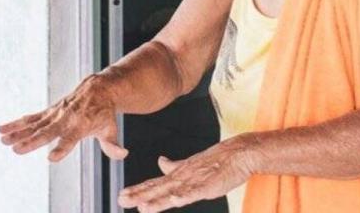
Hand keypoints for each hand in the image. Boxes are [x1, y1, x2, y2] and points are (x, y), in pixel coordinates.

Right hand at [0, 74, 127, 161]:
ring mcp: (55, 114)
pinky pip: (31, 118)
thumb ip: (112, 144)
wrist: (99, 87)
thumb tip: (122, 154)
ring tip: (2, 139)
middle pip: (46, 133)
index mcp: (80, 126)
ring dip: (17, 132)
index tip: (51, 158)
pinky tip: (3, 129)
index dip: (62, 148)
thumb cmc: (105, 112)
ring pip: (33, 124)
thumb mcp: (111, 128)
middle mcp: (65, 120)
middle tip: (16, 150)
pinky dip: (17, 123)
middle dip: (31, 142)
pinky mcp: (49, 111)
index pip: (70, 140)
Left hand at [117, 135, 258, 211]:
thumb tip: (160, 162)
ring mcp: (194, 181)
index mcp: (178, 174)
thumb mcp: (191, 164)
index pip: (154, 183)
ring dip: (156, 200)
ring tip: (141, 207)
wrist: (238, 153)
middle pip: (157, 188)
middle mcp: (182, 177)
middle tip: (121, 200)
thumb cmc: (217, 160)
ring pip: (172, 192)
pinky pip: (194, 192)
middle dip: (139, 195)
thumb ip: (174, 165)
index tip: (122, 194)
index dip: (138, 189)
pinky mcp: (208, 186)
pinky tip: (173, 200)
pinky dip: (183, 196)